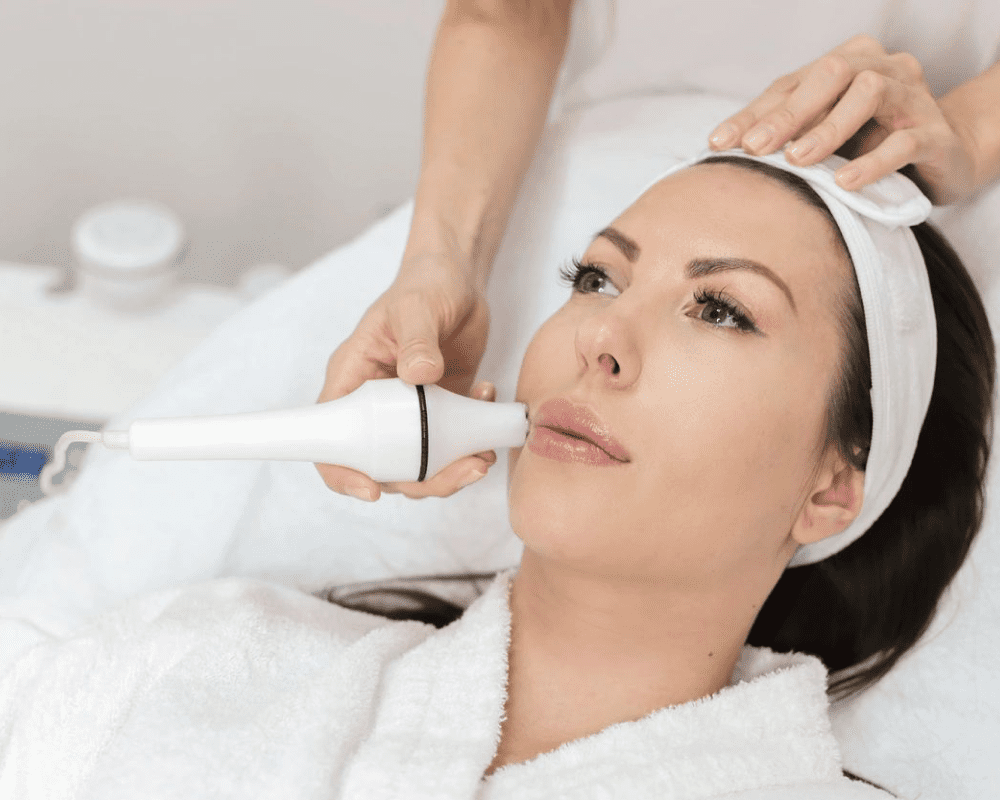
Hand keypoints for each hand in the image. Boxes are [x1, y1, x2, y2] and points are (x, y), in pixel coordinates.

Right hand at [315, 254, 492, 500]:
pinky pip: (452, 443)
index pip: (330, 442)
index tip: (373, 490)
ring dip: (455, 466)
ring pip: (423, 464)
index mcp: (353, 381)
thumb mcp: (416, 306)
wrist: (459, 280)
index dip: (343, 474)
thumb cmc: (424, 284)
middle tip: (468, 467)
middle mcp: (377, 405)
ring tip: (485, 450)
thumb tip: (419, 376)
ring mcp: (410, 413)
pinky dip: (473, 438)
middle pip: (385, 466)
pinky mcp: (442, 412)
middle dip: (425, 479)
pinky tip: (488, 402)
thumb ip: (417, 340)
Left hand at [708, 35, 977, 203]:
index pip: (791, 83)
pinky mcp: (935, 134)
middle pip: (830, 74)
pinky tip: (845, 182)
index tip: (718, 144)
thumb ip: (787, 136)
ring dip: (828, 128)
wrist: (944, 157)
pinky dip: (872, 161)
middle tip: (754, 148)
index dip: (754, 113)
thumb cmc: (869, 143)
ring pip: (869, 93)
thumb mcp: (824, 136)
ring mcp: (912, 97)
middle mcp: (882, 68)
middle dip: (787, 113)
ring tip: (798, 160)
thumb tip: (725, 154)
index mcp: (847, 63)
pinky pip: (904, 142)